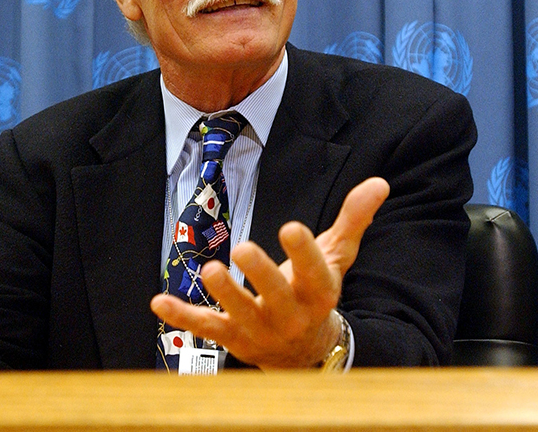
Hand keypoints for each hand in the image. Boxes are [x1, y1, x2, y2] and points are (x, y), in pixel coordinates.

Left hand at [150, 176, 389, 368]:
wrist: (305, 354)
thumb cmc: (316, 293)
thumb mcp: (337, 257)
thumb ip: (352, 220)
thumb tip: (378, 183)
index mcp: (319, 294)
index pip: (315, 274)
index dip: (304, 253)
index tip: (291, 227)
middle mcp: (291, 316)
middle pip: (277, 297)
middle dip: (262, 274)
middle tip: (243, 247)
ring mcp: (259, 331)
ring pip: (240, 315)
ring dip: (224, 295)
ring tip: (209, 270)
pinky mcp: (231, 339)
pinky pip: (205, 328)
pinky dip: (182, 317)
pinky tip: (159, 302)